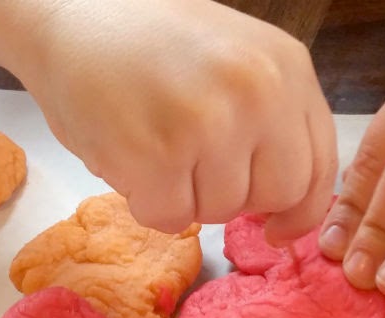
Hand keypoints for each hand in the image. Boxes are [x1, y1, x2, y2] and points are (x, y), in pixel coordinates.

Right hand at [14, 0, 336, 237]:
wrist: (65, 10)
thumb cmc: (151, 45)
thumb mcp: (238, 65)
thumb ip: (272, 125)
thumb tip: (288, 211)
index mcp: (286, 67)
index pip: (320, 166)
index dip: (301, 210)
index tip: (276, 228)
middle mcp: (258, 90)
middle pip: (277, 195)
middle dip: (237, 198)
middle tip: (195, 165)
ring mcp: (209, 121)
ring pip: (220, 211)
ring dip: (184, 195)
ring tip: (155, 143)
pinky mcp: (157, 153)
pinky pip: (170, 218)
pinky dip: (146, 201)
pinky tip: (130, 155)